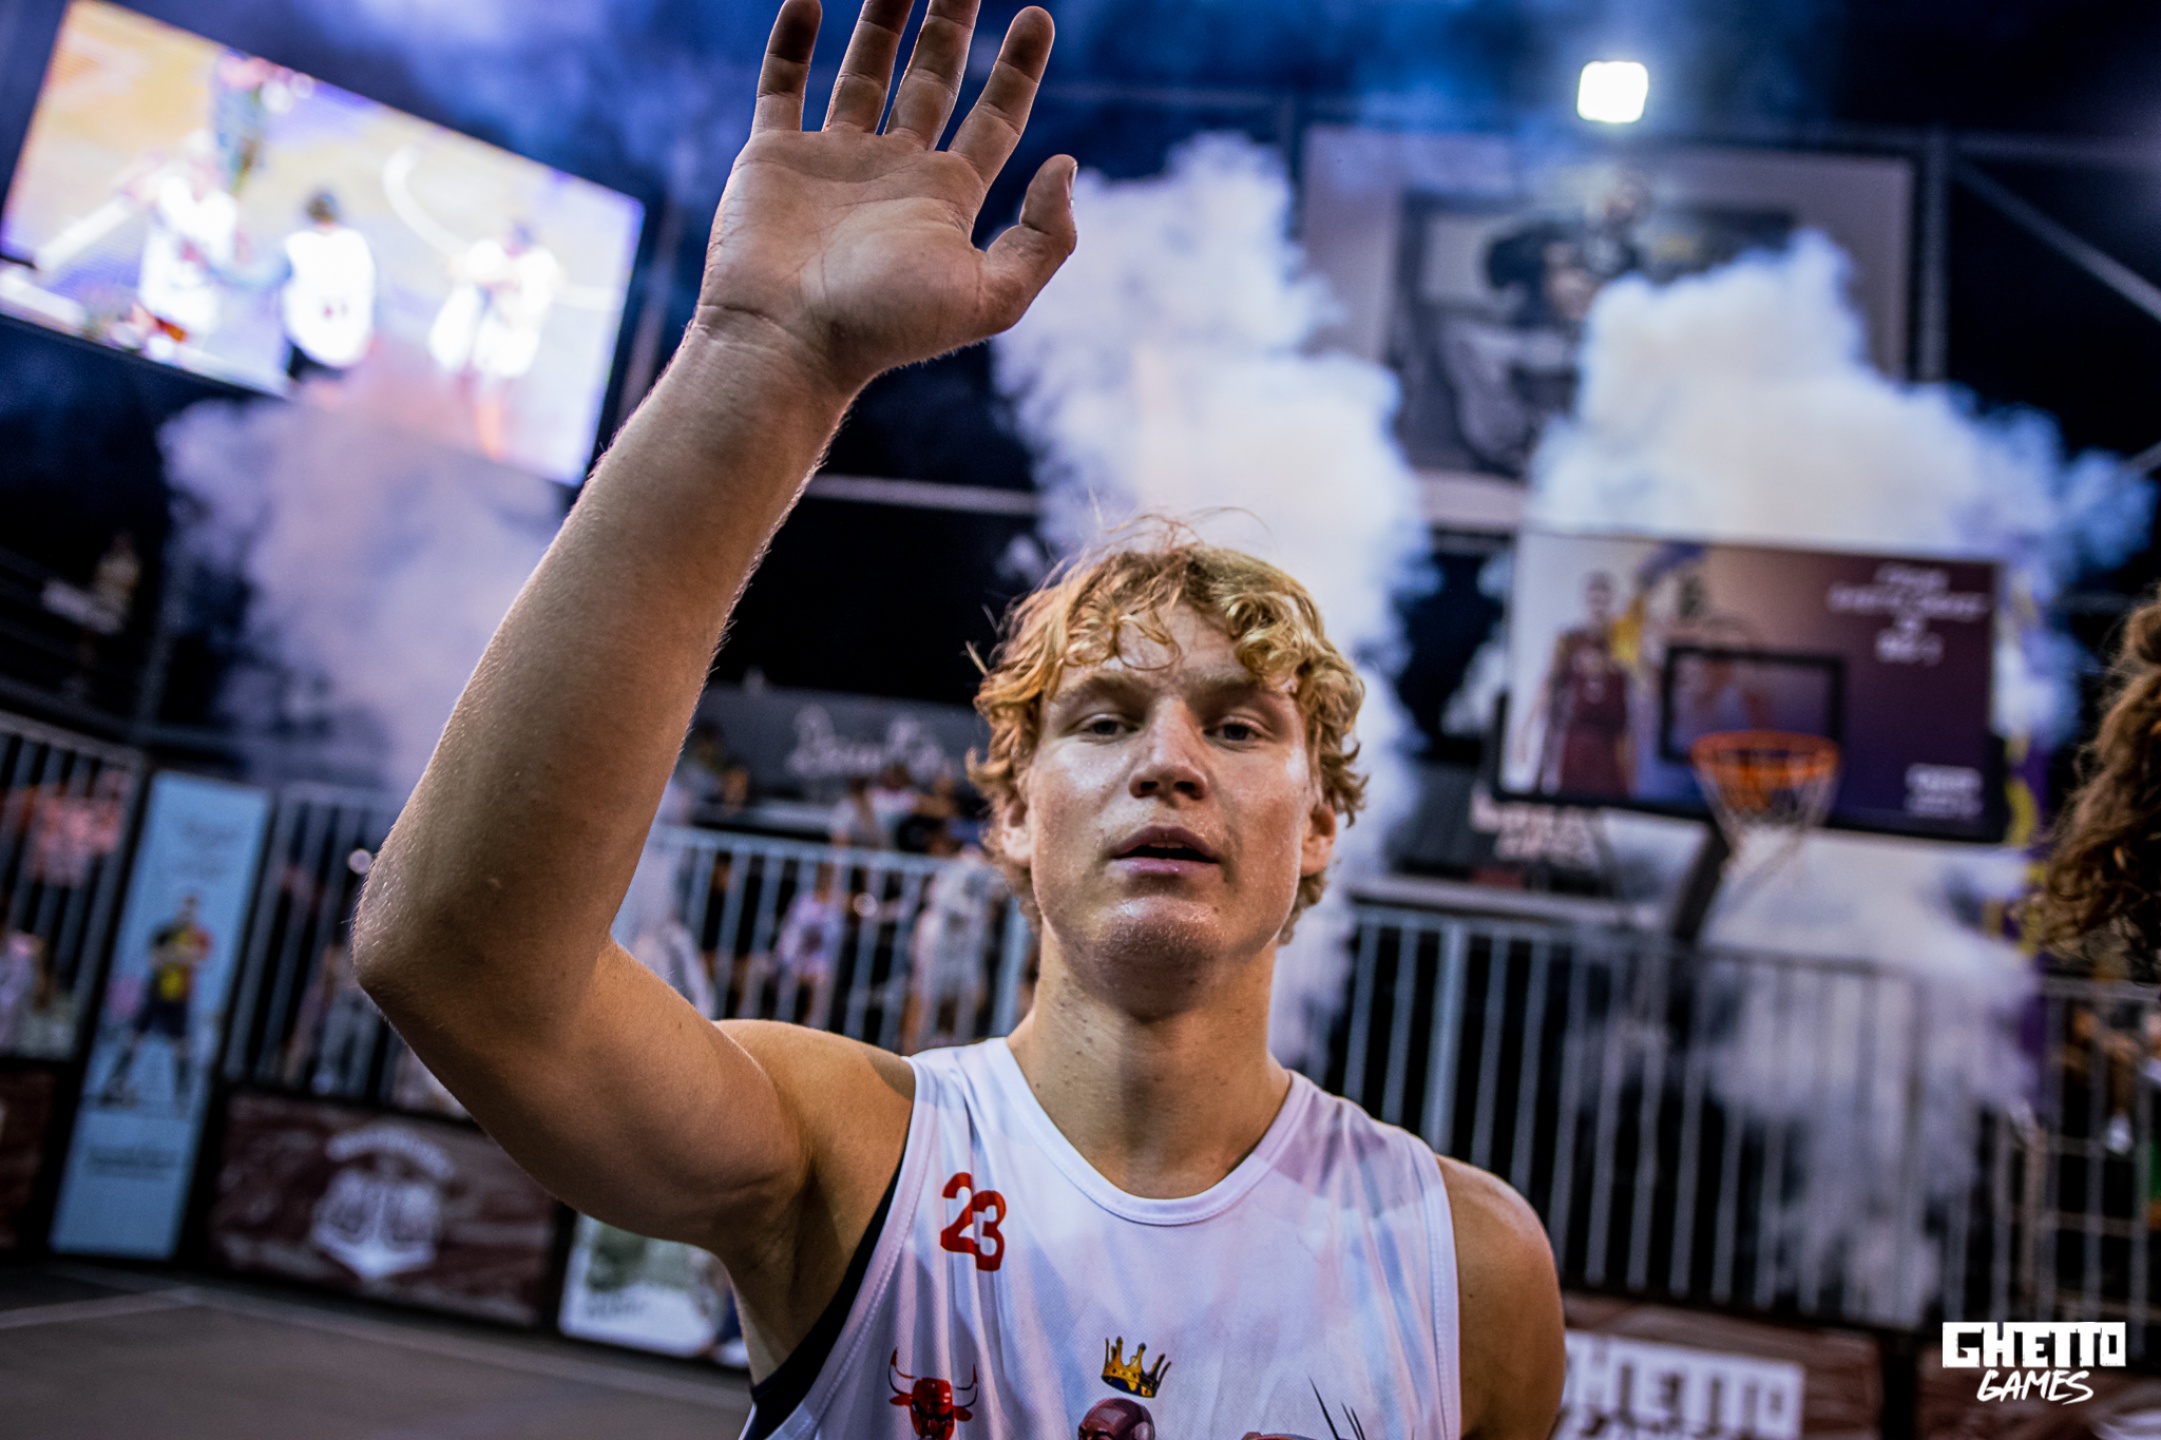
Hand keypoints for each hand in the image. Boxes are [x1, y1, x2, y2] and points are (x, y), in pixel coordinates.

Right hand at [695, 0, 1076, 399]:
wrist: (787, 342)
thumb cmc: (887, 326)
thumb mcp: (991, 297)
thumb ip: (1043, 240)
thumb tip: (1066, 165)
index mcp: (946, 198)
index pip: (994, 119)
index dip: (1018, 69)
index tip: (1038, 17)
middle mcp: (893, 173)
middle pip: (933, 80)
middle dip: (951, 26)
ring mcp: (832, 161)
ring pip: (864, 72)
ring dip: (882, 19)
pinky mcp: (772, 157)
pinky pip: (783, 85)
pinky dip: (794, 41)